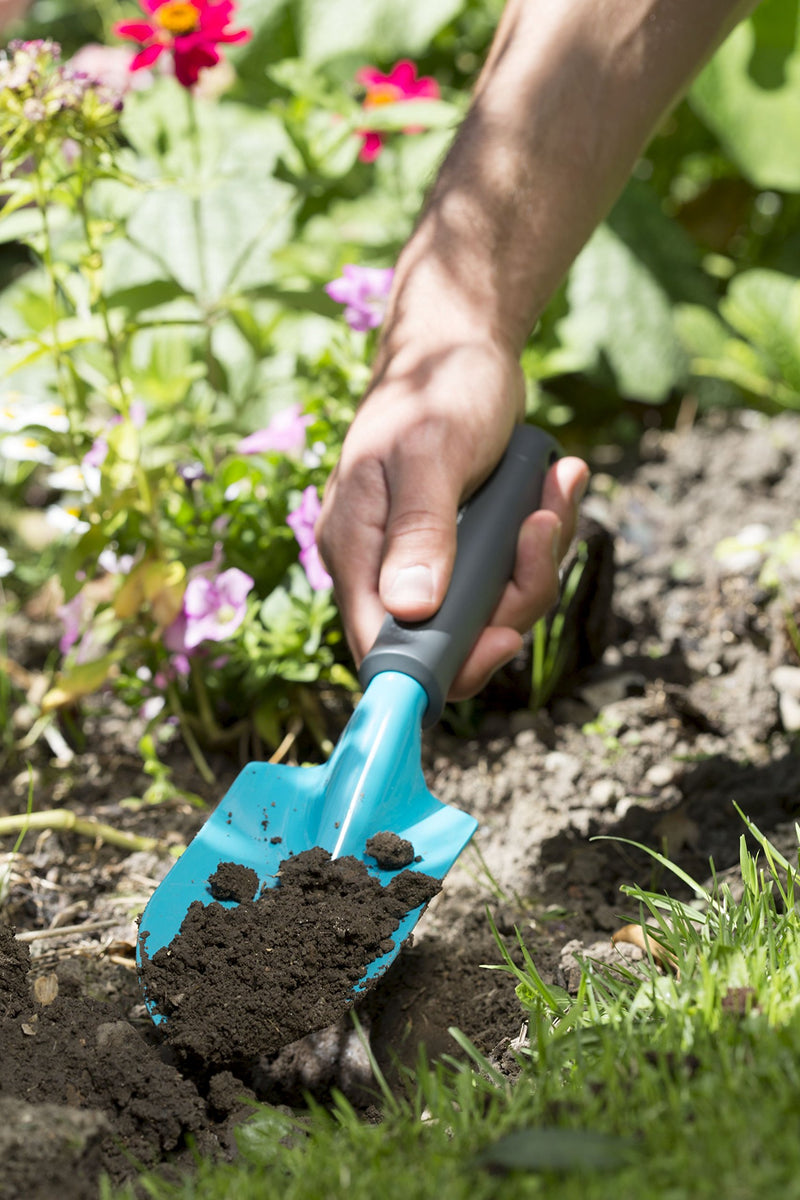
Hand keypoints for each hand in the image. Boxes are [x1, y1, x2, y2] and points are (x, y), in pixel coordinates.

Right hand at [316, 336, 587, 699]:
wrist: (462, 341)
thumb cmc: (436, 385)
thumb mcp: (431, 453)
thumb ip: (420, 531)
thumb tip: (411, 609)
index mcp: (354, 548)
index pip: (383, 647)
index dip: (444, 663)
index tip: (504, 638)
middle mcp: (382, 565)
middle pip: (451, 638)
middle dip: (513, 597)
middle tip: (541, 530)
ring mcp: (424, 558)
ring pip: (490, 608)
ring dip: (537, 559)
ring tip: (555, 489)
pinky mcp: (462, 546)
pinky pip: (509, 573)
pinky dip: (541, 538)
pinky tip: (556, 483)